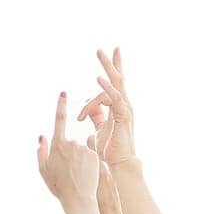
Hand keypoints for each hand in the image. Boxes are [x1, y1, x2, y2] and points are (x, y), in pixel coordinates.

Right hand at [37, 93, 99, 208]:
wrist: (78, 198)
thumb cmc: (59, 186)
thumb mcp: (44, 170)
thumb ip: (41, 151)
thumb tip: (41, 136)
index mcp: (57, 145)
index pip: (59, 120)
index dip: (60, 105)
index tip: (63, 92)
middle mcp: (71, 143)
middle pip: (69, 142)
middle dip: (68, 153)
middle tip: (66, 172)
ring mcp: (84, 147)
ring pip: (80, 148)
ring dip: (78, 159)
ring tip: (76, 175)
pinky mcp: (94, 153)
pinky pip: (89, 153)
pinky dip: (87, 162)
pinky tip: (86, 173)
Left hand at [77, 48, 133, 166]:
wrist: (118, 164)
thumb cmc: (110, 150)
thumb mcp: (100, 129)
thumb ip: (96, 118)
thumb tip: (88, 113)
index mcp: (118, 106)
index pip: (114, 85)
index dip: (110, 73)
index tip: (103, 68)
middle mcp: (124, 104)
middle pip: (117, 78)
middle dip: (110, 62)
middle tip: (101, 49)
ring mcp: (125, 109)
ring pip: (116, 84)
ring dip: (107, 68)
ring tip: (99, 54)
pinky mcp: (123, 116)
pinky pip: (114, 98)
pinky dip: (106, 88)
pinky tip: (97, 80)